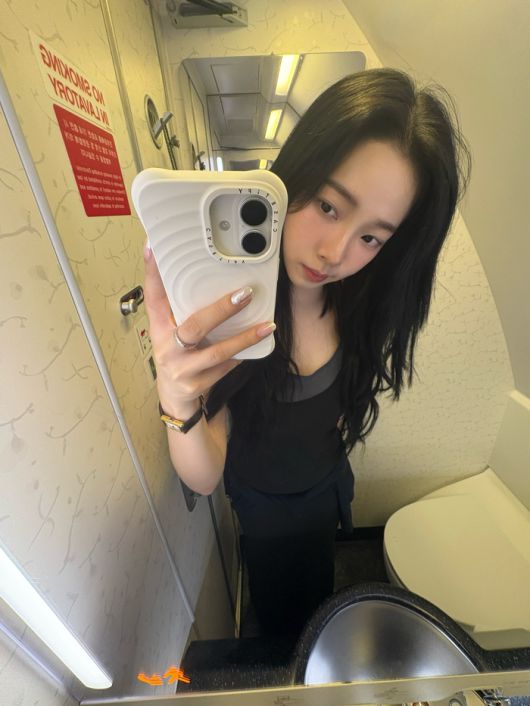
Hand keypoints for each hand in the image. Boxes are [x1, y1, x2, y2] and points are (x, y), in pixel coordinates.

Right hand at [143, 242, 274, 415]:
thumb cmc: (177, 357)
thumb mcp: (171, 332)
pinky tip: (256, 343)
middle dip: (221, 309)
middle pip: (195, 326)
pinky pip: (226, 367)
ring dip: (244, 338)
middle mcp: (168, 348)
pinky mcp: (198, 385)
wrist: (175, 399)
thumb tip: (199, 277)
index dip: (153, 274)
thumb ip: (179, 309)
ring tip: (266, 325)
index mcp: (160, 329)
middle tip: (245, 293)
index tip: (154, 248)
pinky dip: (242, 354)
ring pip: (217, 352)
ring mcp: (183, 369)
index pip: (154, 298)